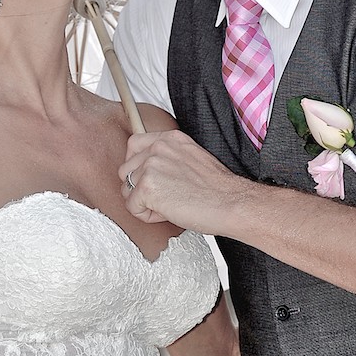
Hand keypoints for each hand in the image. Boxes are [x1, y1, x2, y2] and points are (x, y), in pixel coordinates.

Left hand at [119, 130, 250, 234]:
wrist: (231, 203)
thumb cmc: (217, 190)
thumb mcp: (191, 159)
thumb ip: (168, 158)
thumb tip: (148, 171)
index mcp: (170, 139)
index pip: (133, 145)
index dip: (138, 167)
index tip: (153, 180)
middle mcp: (158, 147)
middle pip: (125, 170)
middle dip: (140, 189)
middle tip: (166, 197)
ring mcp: (151, 166)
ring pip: (127, 190)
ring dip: (144, 203)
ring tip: (170, 205)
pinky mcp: (147, 187)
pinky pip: (132, 208)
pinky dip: (148, 216)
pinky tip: (169, 212)